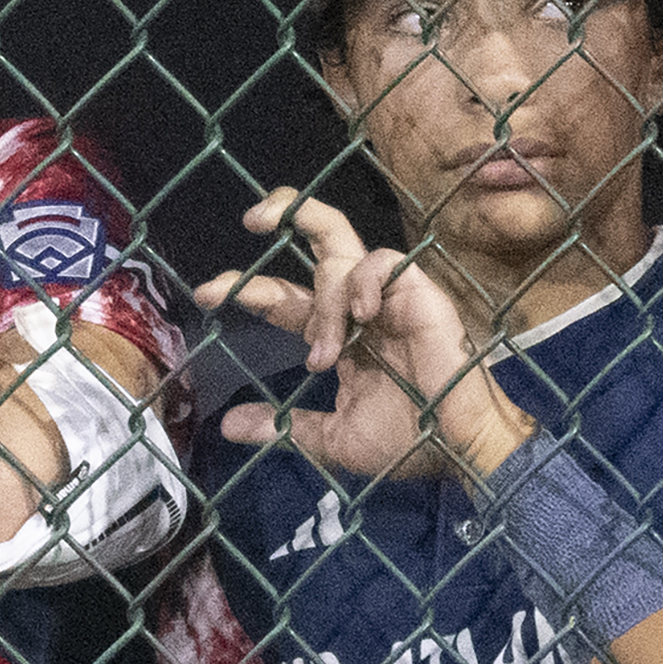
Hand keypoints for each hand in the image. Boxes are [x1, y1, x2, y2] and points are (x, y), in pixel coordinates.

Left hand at [196, 191, 535, 483]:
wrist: (456, 449)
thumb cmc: (405, 442)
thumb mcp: (332, 438)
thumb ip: (284, 426)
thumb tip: (226, 425)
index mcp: (340, 334)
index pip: (288, 297)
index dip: (249, 289)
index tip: (207, 294)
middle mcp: (360, 306)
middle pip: (323, 236)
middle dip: (286, 214)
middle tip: (251, 220)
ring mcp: (389, 295)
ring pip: (341, 253)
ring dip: (322, 302)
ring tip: (325, 353)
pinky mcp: (418, 292)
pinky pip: (380, 262)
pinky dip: (361, 282)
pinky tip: (360, 318)